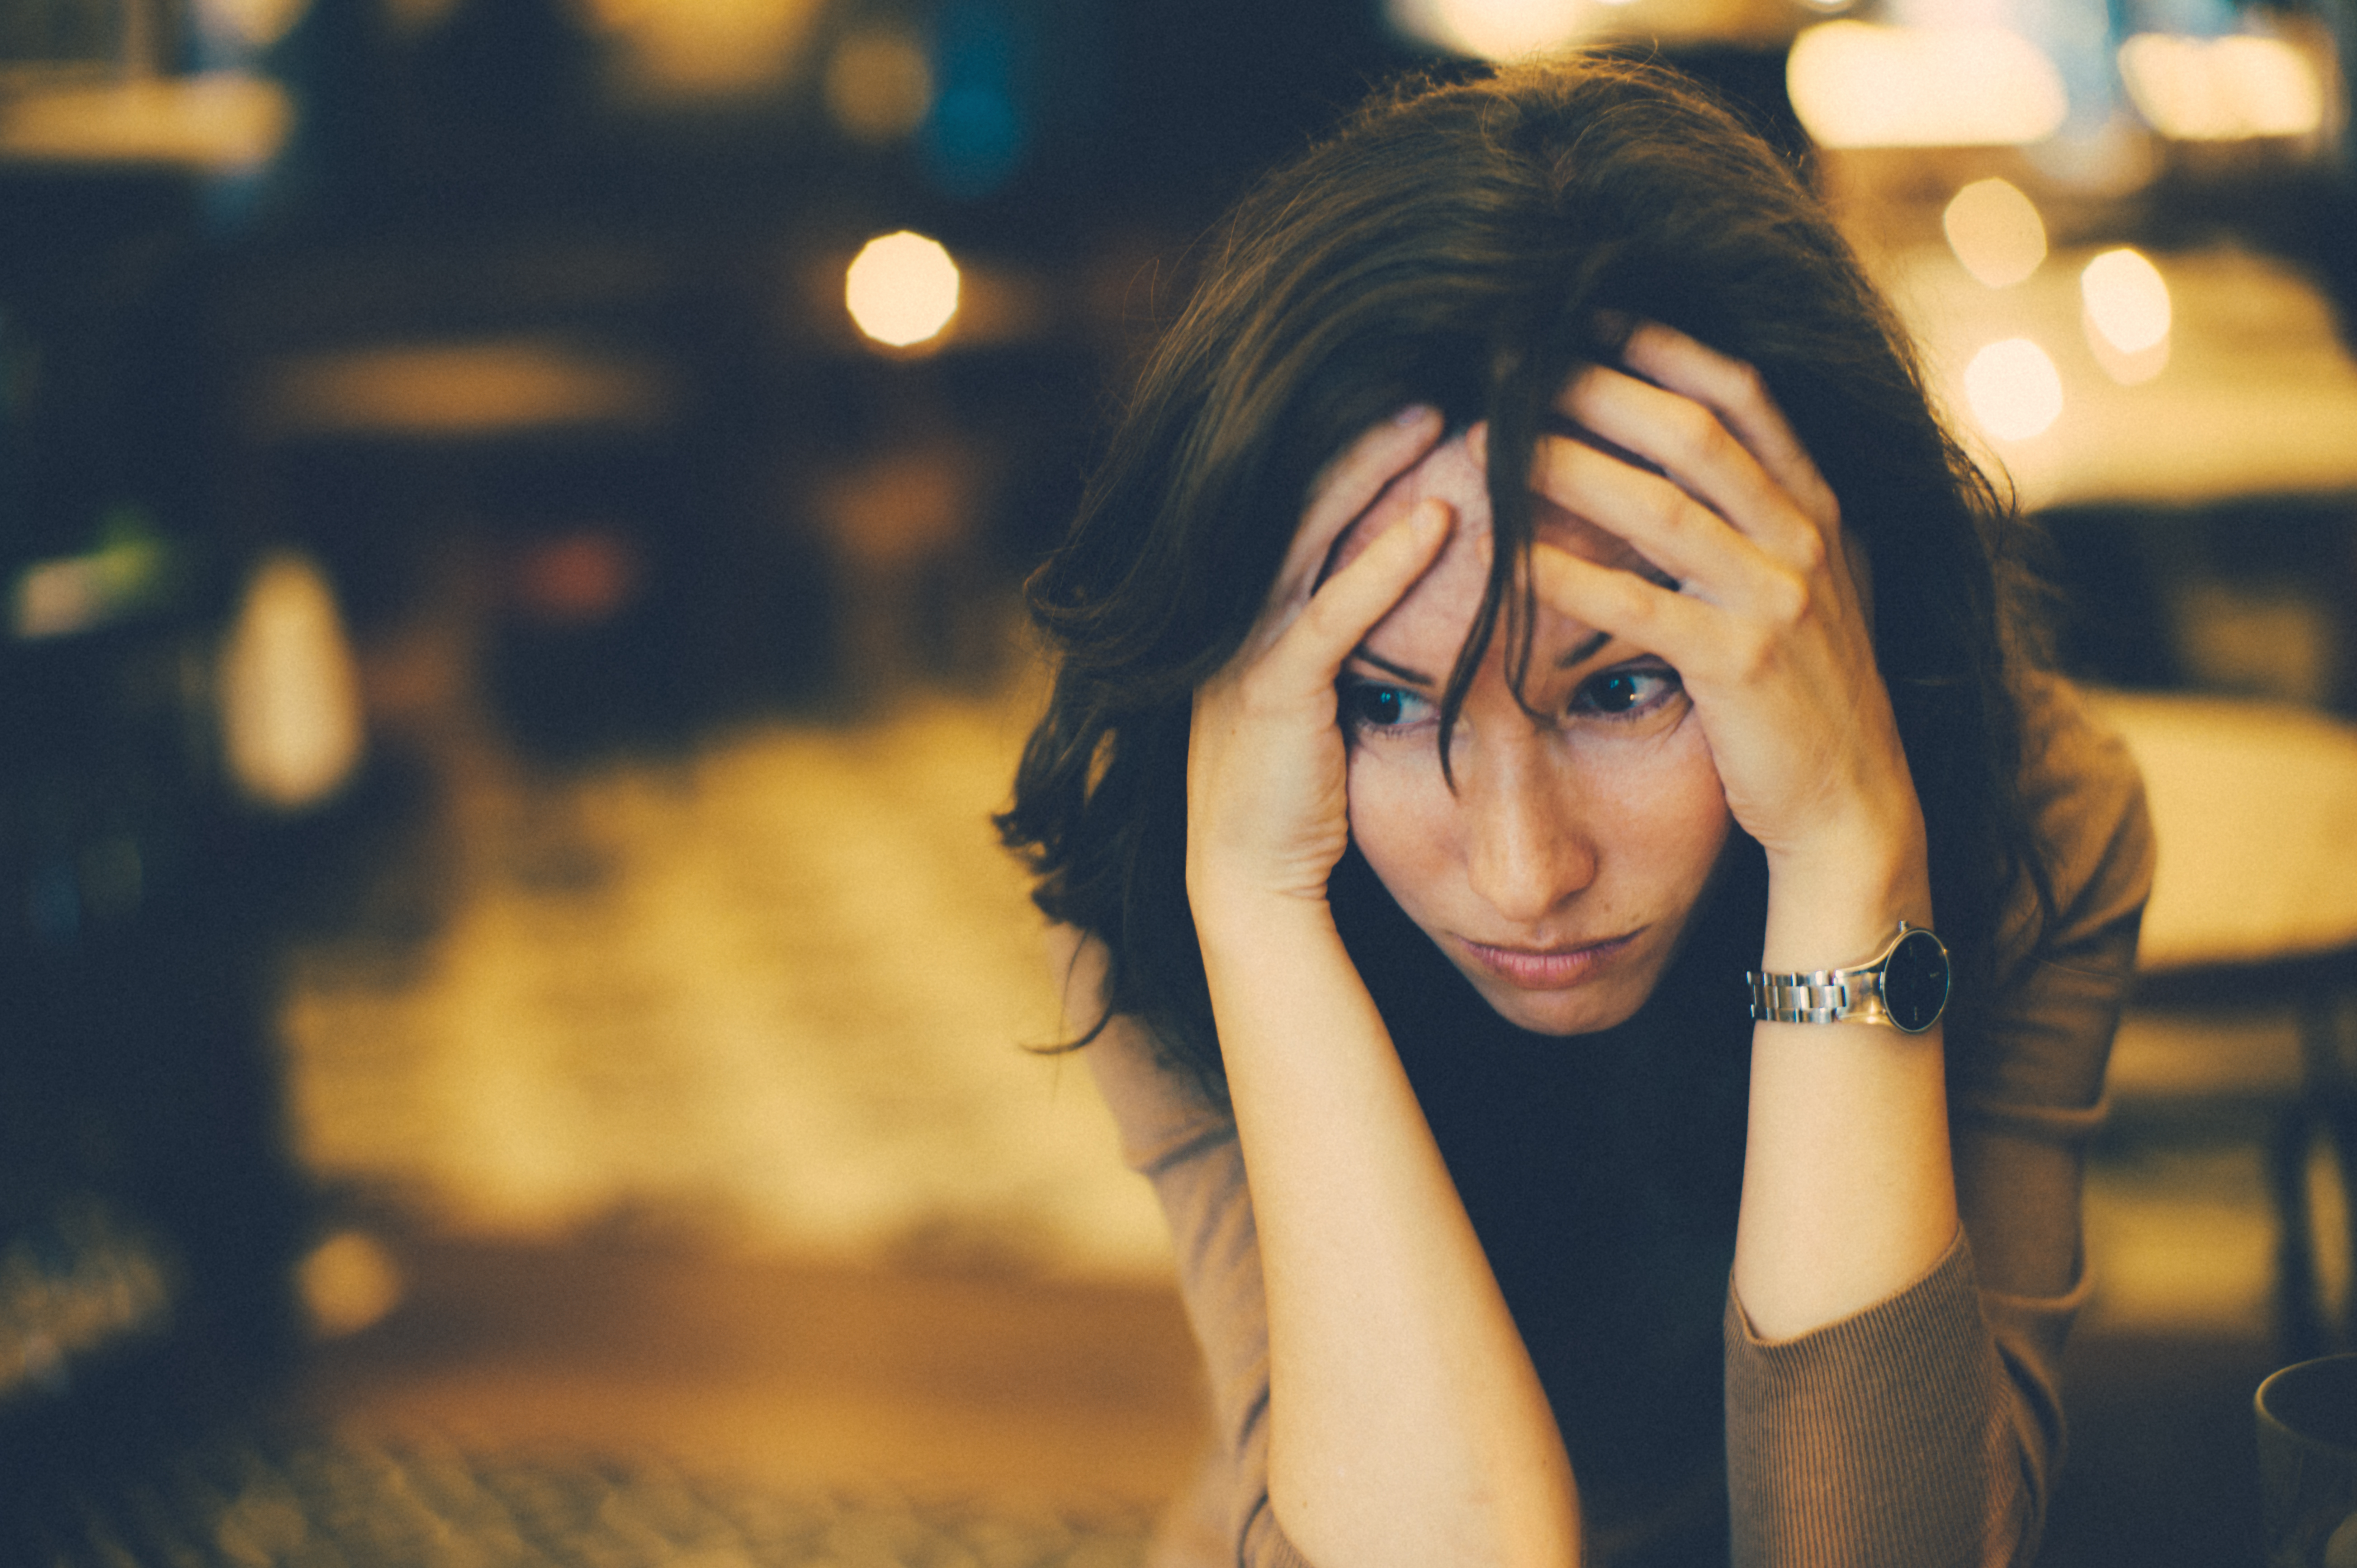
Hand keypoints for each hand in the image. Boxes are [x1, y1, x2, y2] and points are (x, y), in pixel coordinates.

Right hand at [1186, 407, 1451, 919]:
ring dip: (1370, 471)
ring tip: (1435, 415)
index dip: (1344, 452)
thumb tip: (1410, 585)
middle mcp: (1231, 620)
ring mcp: (1243, 653)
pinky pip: (1333, 612)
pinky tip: (1438, 520)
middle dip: (1356, 435)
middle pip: (1292, 500)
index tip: (1408, 400)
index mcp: (1241, 616)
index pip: (1291, 510)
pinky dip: (1384, 563)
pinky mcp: (1271, 695)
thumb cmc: (1298, 802)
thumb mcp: (1318, 702)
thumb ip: (1344, 640)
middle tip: (1427, 378)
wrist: (1250, 887)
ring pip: (1306, 536)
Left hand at [1527, 323, 1925, 895]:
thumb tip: (1696, 450)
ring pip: (1659, 508)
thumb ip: (1765, 519)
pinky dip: (1570, 578)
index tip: (1591, 313)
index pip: (1742, 397)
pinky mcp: (1740, 667)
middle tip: (1517, 360)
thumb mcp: (1806, 591)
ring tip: (1488, 441)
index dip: (1665, 347)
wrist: (1855, 811)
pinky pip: (1639, 608)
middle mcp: (1805, 541)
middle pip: (1690, 433)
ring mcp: (1778, 602)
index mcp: (1818, 511)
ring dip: (1566, 466)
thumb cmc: (1806, 701)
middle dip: (1599, 387)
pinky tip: (1511, 557)